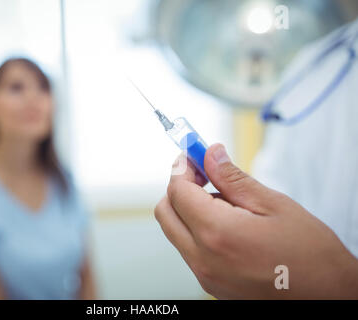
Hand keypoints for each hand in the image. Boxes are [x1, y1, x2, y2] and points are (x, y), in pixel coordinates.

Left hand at [155, 144, 357, 298]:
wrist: (328, 298)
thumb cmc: (311, 254)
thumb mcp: (274, 205)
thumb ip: (233, 178)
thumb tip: (209, 154)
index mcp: (217, 234)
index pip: (178, 191)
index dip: (182, 168)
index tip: (193, 156)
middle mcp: (203, 259)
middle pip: (166, 213)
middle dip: (178, 188)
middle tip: (203, 174)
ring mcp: (204, 276)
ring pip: (175, 231)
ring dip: (188, 209)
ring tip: (226, 202)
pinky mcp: (210, 285)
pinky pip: (189, 249)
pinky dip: (197, 230)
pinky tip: (228, 224)